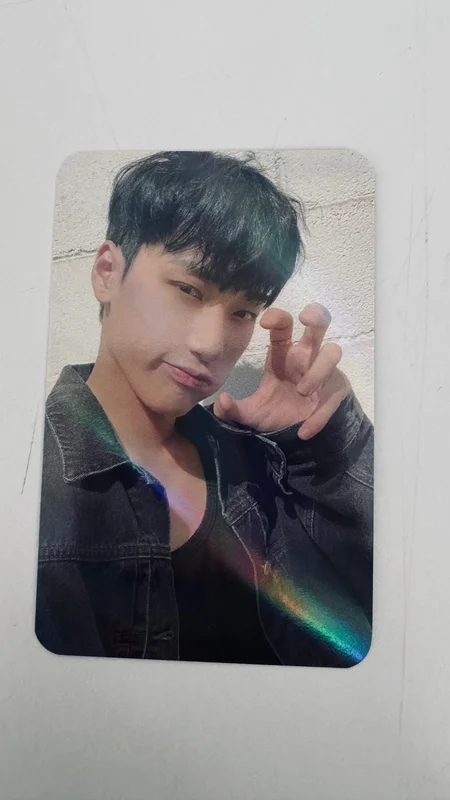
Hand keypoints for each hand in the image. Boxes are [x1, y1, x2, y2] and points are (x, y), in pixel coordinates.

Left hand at [213, 303, 351, 439]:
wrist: (295, 438)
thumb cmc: (276, 413)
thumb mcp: (251, 414)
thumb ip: (232, 409)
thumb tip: (222, 400)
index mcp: (284, 354)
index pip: (283, 325)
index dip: (277, 316)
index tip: (264, 322)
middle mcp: (305, 357)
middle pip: (318, 324)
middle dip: (316, 315)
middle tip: (306, 319)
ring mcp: (324, 372)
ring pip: (332, 352)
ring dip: (318, 369)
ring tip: (302, 391)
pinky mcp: (336, 391)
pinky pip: (334, 394)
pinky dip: (320, 414)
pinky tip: (304, 430)